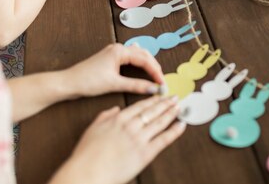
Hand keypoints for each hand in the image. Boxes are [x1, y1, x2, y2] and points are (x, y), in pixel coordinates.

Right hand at [52, 97, 184, 183]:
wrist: (87, 173)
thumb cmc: (86, 155)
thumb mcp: (93, 129)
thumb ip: (105, 116)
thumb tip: (115, 110)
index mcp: (118, 119)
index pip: (140, 106)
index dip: (152, 100)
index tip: (160, 95)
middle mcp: (131, 126)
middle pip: (152, 111)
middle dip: (165, 103)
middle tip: (175, 97)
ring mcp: (139, 139)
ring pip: (159, 122)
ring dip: (171, 113)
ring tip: (179, 107)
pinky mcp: (145, 154)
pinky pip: (164, 140)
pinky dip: (174, 131)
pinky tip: (181, 125)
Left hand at [63, 43, 165, 98]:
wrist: (68, 83)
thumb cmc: (87, 81)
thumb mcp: (114, 84)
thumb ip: (136, 86)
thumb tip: (153, 89)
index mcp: (120, 51)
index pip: (144, 60)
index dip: (155, 72)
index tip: (162, 83)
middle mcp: (118, 48)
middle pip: (143, 55)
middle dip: (154, 67)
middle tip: (161, 80)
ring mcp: (114, 52)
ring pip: (137, 55)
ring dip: (147, 63)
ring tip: (155, 74)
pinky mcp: (110, 58)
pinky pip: (130, 57)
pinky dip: (139, 62)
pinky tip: (141, 64)